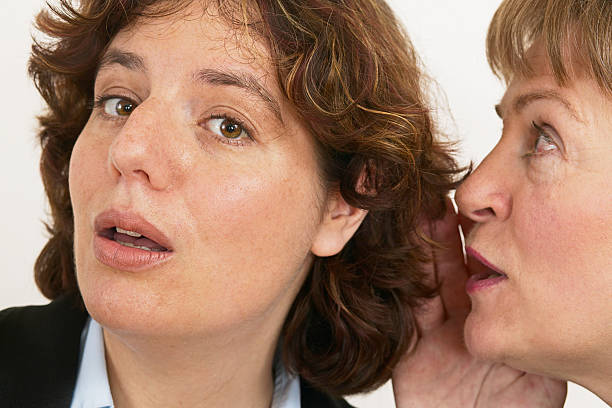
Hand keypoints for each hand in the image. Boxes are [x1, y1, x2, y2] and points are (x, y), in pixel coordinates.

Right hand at [391, 201, 566, 407]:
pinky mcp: (409, 349)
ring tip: (420, 213)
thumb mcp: (538, 375)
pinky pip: (411, 312)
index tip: (477, 208)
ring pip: (425, 282)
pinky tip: (403, 256)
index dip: (477, 239)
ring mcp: (433, 332)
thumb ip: (532, 336)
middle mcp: (459, 319)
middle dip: (443, 233)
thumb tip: (557, 296)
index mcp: (489, 320)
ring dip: (420, 249)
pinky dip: (406, 284)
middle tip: (439, 197)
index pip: (481, 271)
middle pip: (448, 267)